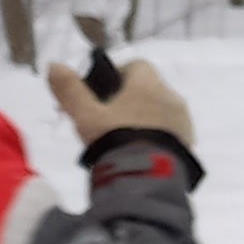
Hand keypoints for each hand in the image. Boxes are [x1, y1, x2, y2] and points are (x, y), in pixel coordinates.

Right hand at [46, 53, 196, 156]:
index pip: (137, 66)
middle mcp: (171, 97)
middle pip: (150, 90)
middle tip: (110, 122)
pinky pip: (172, 134)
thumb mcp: (85, 115)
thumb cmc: (115, 139)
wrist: (148, 178)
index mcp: (148, 83)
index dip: (118, 75)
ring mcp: (184, 122)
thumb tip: (54, 64)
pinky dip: (157, 138)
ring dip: (146, 120)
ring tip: (125, 141)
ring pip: (162, 112)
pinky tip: (142, 154)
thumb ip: (70, 89)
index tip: (102, 94)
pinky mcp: (190, 144)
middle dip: (131, 101)